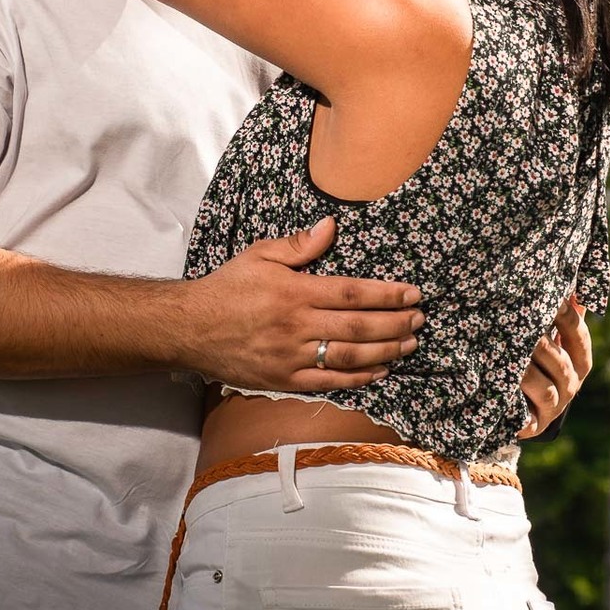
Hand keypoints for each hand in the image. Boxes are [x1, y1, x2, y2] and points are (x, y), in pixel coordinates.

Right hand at [175, 218, 425, 391]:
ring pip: (349, 357)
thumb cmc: (227, 288)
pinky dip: (358, 378)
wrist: (189, 329)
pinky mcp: (283, 381)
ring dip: (385, 351)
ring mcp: (291, 357)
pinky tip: (380, 371)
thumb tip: (332, 226)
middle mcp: (297, 325)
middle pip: (358, 326)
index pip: (352, 293)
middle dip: (395, 324)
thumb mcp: (260, 255)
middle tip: (420, 320)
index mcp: (294, 292)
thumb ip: (299, 245)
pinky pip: (329, 383)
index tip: (413, 294)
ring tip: (409, 344)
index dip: (388, 295)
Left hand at [517, 296, 591, 438]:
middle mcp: (570, 386)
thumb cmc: (530, 359)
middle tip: (520, 326)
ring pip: (544, 388)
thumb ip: (560, 315)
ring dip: (526, 371)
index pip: (578, 336)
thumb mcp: (546, 336)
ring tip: (506, 354)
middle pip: (561, 363)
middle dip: (541, 344)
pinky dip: (514, 396)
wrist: (510, 406)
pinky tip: (499, 381)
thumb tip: (568, 285)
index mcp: (579, 362)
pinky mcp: (532, 425)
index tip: (550, 299)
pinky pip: (525, 412)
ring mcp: (553, 408)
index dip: (565, 317)